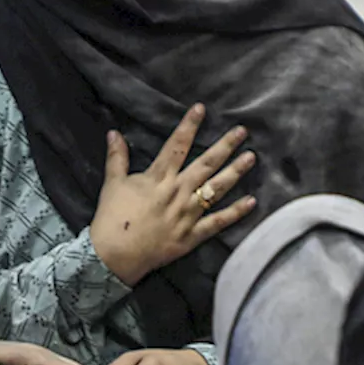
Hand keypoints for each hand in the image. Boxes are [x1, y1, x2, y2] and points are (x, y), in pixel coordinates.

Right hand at [89, 104, 256, 285]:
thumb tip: (113, 132)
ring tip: (251, 157)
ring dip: (235, 172)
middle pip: (206, 164)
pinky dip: (236, 212)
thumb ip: (116, 157)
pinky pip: (218, 222)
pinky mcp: (192, 235)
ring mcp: (188, 214)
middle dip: (225, 145)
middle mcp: (178, 192)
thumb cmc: (111, 218)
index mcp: (158, 177)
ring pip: (217, 189)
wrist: (114, 255)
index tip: (201, 109)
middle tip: (242, 131)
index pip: (177, 145)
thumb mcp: (112, 183)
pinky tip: (252, 201)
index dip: (189, 125)